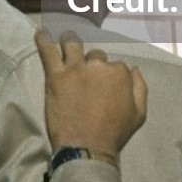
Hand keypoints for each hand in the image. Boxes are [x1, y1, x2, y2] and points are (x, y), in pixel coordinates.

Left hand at [35, 30, 146, 160]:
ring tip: (65, 41)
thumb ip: (140, 87)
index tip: (103, 86)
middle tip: (84, 76)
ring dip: (70, 42)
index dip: (109, 75)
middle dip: (91, 63)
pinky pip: (48, 51)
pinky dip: (44, 40)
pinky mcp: (56, 76)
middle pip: (94, 55)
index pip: (115, 65)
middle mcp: (99, 65)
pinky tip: (41, 33)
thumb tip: (134, 68)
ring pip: (72, 44)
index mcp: (120, 72)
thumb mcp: (139, 114)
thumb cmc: (114, 134)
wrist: (86, 149)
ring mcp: (76, 68)